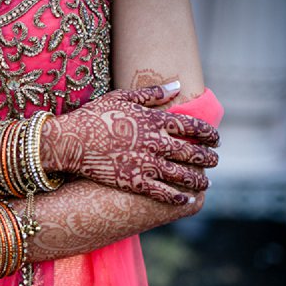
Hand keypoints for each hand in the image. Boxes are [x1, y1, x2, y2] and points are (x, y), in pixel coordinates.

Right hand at [44, 82, 219, 203]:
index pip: (191, 126)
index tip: (216, 138)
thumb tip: (177, 85)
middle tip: (215, 161)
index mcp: (153, 120)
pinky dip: (177, 197)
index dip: (207, 133)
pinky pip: (161, 192)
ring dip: (197, 180)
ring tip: (206, 183)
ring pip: (181, 174)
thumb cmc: (93, 116)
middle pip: (191, 152)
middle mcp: (154, 143)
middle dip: (207, 158)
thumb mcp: (121, 97)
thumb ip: (151, 93)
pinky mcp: (133, 182)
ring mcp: (145, 164)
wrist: (70, 141)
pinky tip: (186, 199)